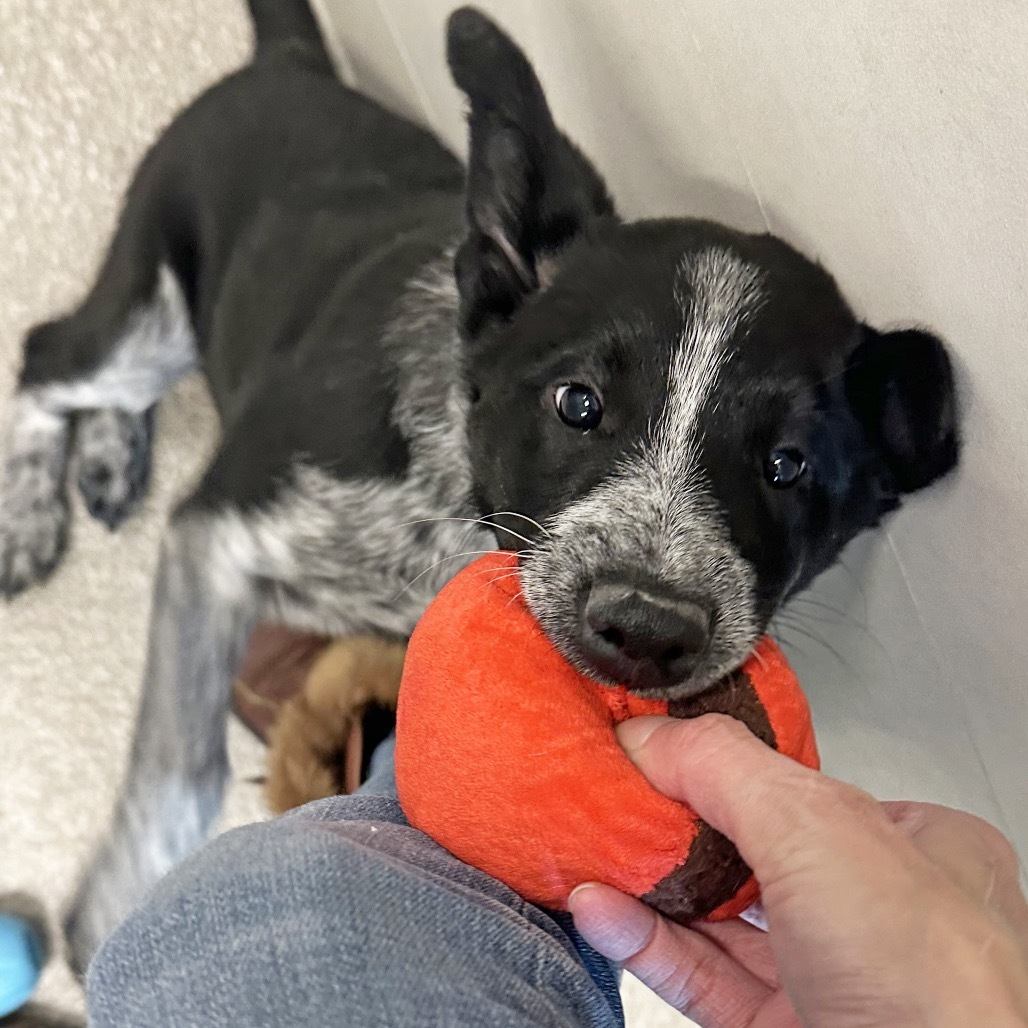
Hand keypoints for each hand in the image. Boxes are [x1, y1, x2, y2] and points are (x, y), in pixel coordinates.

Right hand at [568, 714, 1027, 1026]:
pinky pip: (698, 975)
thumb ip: (722, 765)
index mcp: (913, 845)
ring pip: (716, 919)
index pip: (796, 783)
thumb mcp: (815, 826)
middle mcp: (874, 911)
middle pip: (748, 848)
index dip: (719, 763)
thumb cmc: (927, 978)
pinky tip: (601, 911)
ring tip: (589, 850)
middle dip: (672, 824)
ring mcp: (827, 977)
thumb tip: (647, 732)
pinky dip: (644, 940)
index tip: (653, 748)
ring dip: (644, 885)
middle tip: (609, 798)